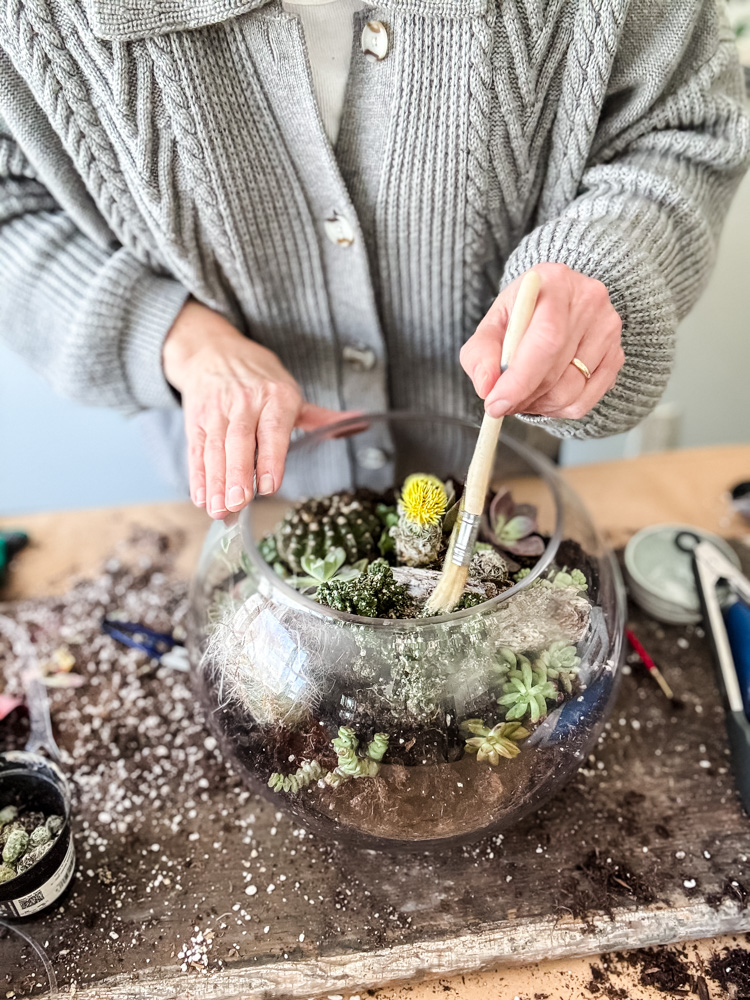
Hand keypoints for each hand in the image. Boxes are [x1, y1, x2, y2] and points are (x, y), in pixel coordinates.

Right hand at [163, 300, 343, 518]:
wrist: (213, 351)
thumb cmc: (259, 378)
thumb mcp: (291, 392)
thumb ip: (322, 417)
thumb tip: (360, 423)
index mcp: (276, 397)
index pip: (273, 430)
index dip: (270, 458)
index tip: (269, 486)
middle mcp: (245, 403)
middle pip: (240, 442)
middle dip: (238, 475)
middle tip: (238, 503)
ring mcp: (217, 411)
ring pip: (216, 449)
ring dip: (216, 482)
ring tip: (219, 509)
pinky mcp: (196, 420)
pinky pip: (196, 450)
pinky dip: (198, 475)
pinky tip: (202, 497)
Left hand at [460, 263, 624, 419]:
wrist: (556, 304)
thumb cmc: (521, 315)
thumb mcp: (492, 325)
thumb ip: (481, 355)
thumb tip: (486, 386)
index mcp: (556, 282)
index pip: (546, 338)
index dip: (520, 378)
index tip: (496, 402)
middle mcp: (589, 301)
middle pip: (558, 370)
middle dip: (524, 396)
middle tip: (502, 403)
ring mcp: (608, 329)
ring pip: (572, 392)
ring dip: (540, 404)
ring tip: (523, 393)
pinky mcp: (616, 355)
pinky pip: (585, 401)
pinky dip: (558, 407)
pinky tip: (544, 394)